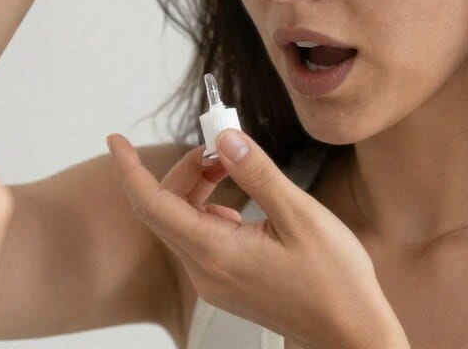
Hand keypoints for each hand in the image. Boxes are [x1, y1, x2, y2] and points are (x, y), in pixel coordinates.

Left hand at [106, 130, 408, 348]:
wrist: (351, 333)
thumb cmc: (336, 281)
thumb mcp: (301, 216)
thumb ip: (257, 173)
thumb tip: (224, 138)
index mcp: (217, 252)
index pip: (152, 204)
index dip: (128, 169)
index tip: (116, 139)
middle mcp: (205, 271)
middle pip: (165, 209)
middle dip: (183, 170)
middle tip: (217, 145)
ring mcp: (213, 281)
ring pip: (182, 223)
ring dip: (197, 189)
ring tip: (231, 168)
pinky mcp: (224, 284)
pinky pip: (199, 239)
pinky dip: (209, 211)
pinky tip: (240, 205)